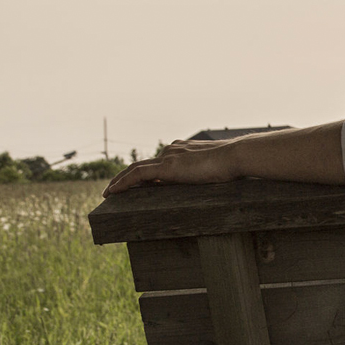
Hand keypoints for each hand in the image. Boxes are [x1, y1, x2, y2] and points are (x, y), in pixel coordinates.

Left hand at [103, 139, 243, 195]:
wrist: (236, 157)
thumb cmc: (233, 164)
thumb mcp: (214, 170)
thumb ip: (202, 173)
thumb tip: (199, 182)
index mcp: (183, 150)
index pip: (158, 163)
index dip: (144, 174)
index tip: (135, 185)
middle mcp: (173, 150)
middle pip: (142, 164)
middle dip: (125, 177)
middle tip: (113, 190)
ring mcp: (169, 156)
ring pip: (136, 169)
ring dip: (119, 181)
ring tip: (108, 194)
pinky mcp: (168, 167)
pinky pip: (138, 175)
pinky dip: (123, 183)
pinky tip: (112, 193)